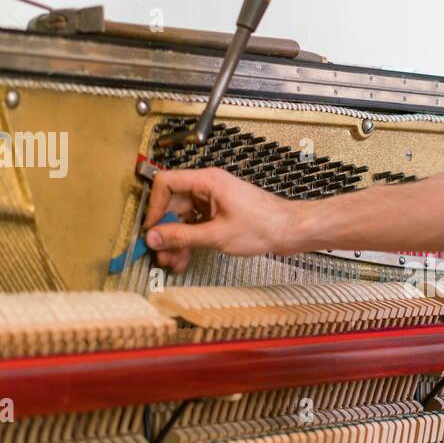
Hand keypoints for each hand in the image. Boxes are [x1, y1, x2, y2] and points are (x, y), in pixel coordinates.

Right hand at [143, 167, 300, 272]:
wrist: (291, 230)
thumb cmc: (264, 225)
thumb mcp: (217, 235)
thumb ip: (182, 236)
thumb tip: (155, 237)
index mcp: (207, 181)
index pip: (166, 183)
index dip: (155, 207)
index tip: (152, 229)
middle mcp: (209, 187)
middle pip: (173, 204)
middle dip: (166, 230)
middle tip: (160, 252)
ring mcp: (215, 200)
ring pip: (184, 217)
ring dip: (177, 239)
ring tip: (172, 260)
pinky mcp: (221, 212)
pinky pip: (197, 224)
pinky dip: (190, 240)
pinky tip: (186, 257)